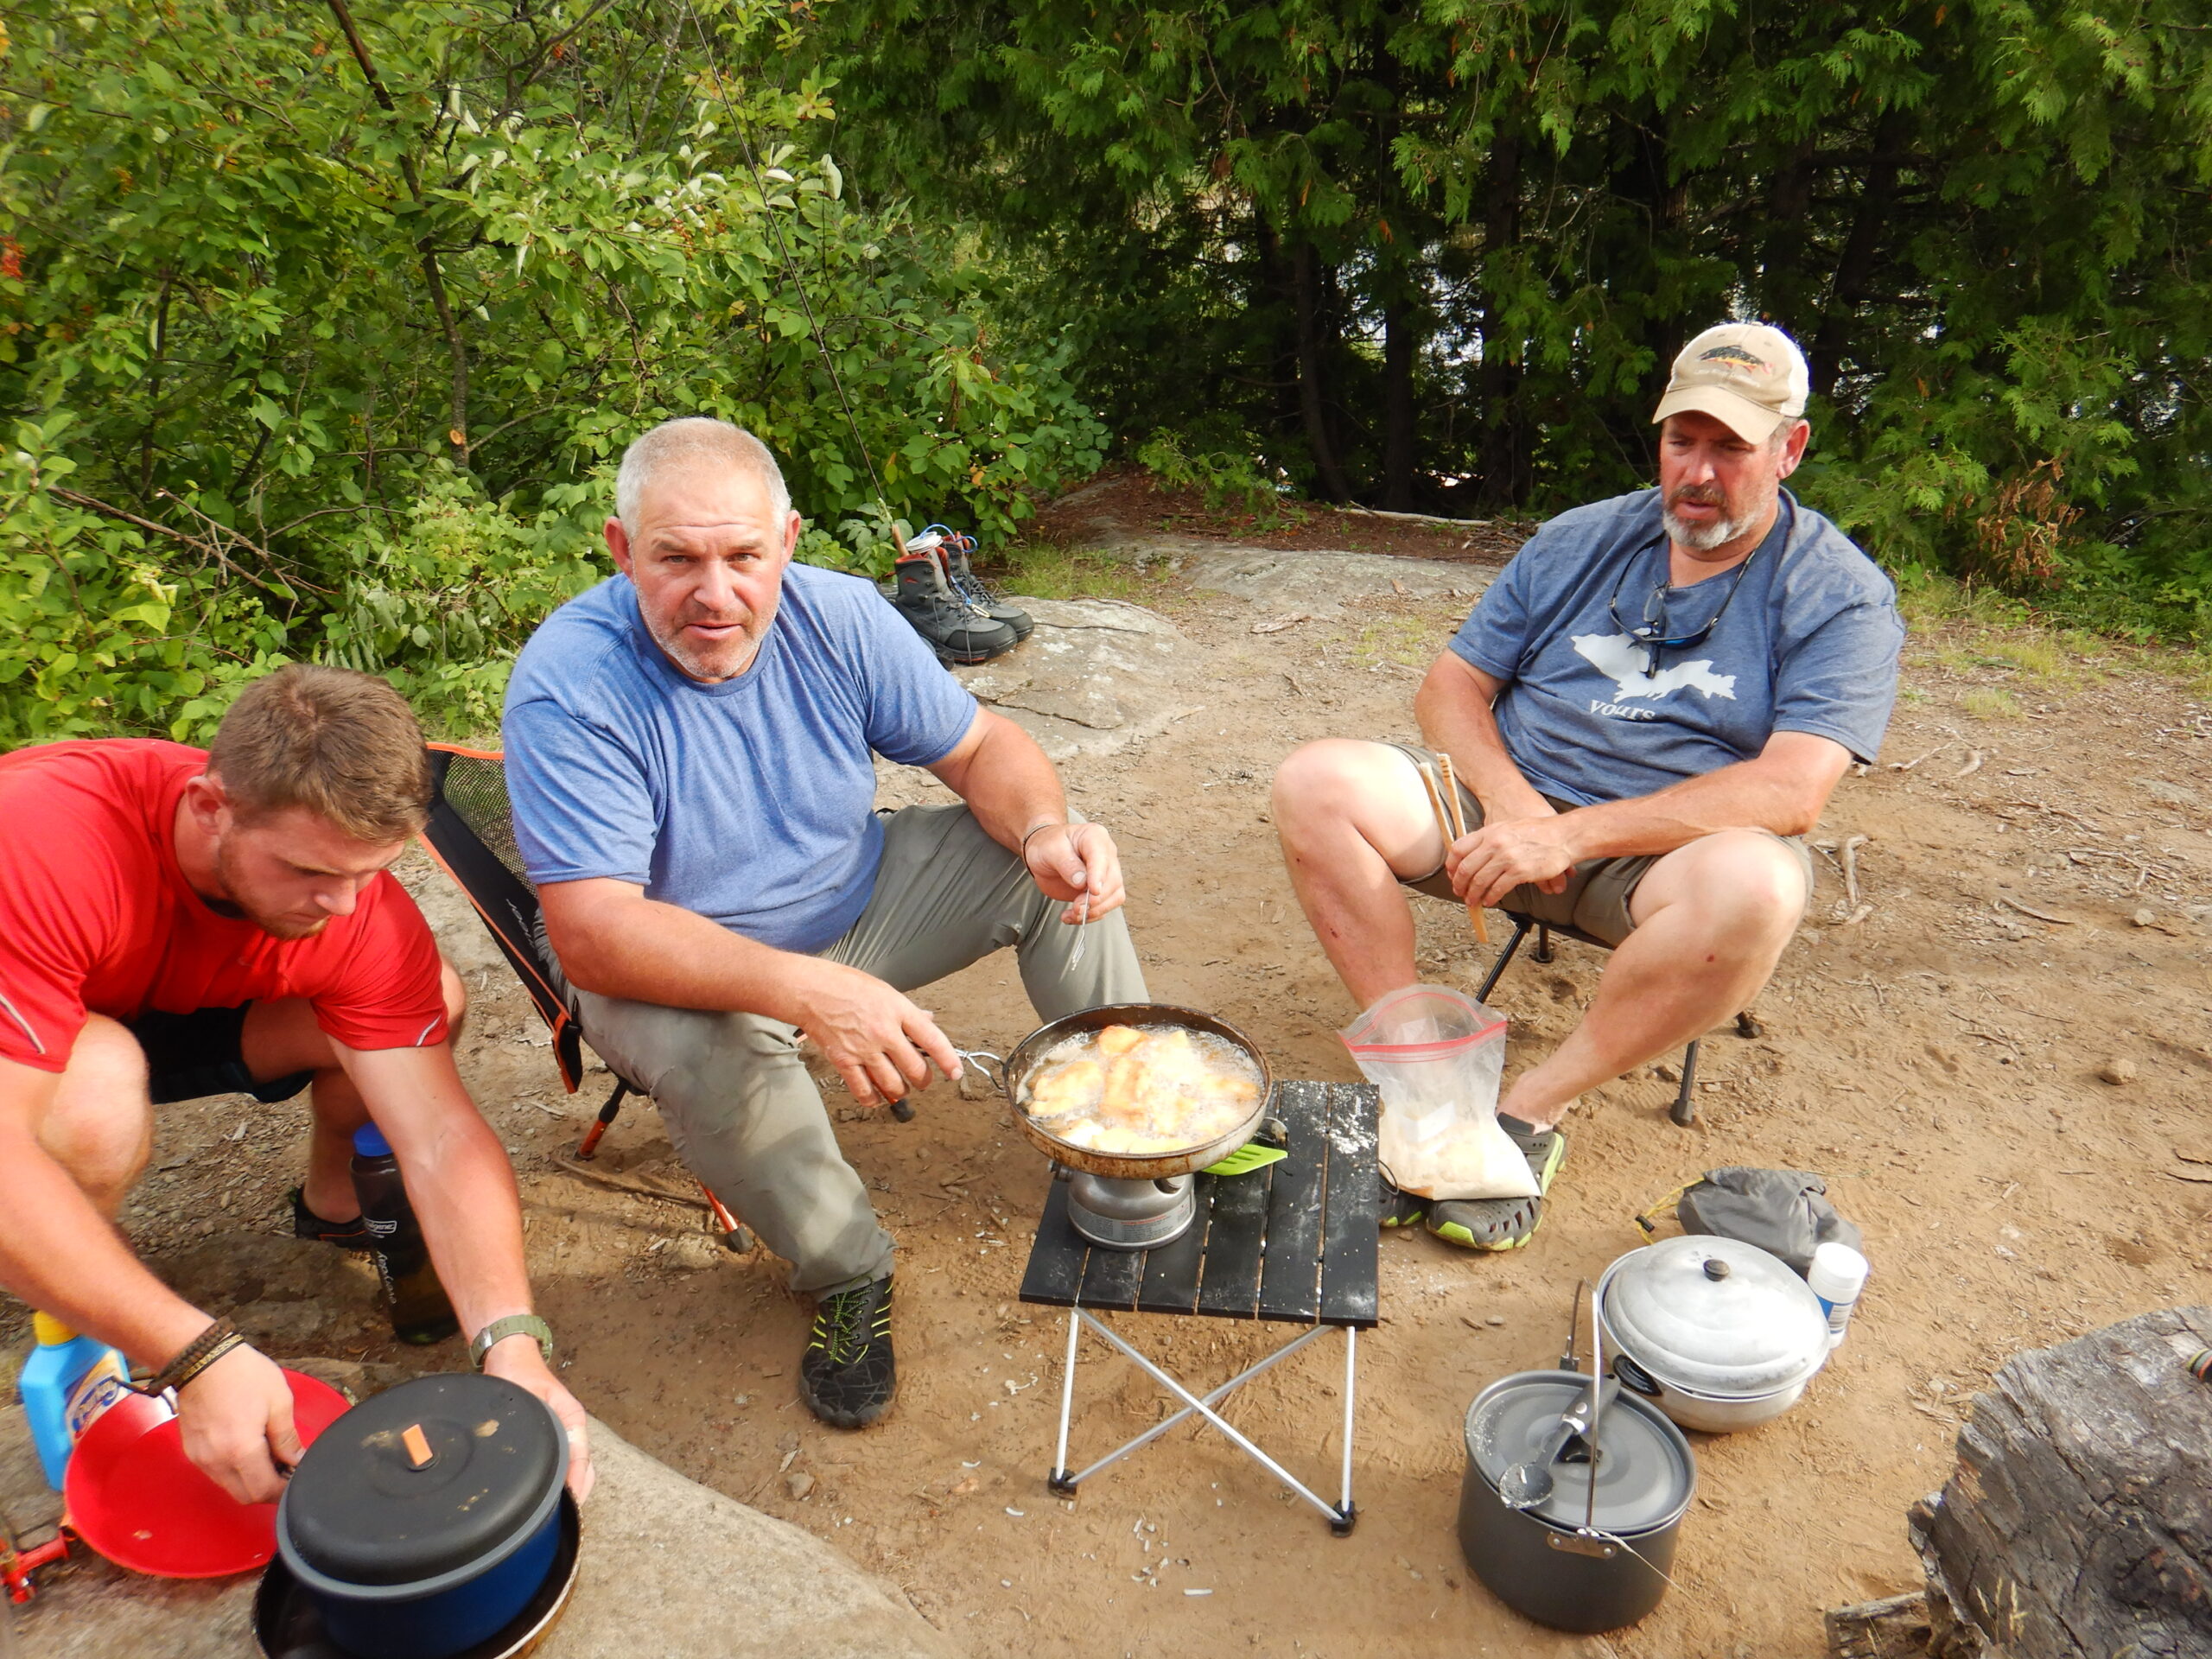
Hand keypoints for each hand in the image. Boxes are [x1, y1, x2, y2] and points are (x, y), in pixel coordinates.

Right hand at [175, 1342, 300, 1504]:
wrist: (202, 1359)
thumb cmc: (242, 1374)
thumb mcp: (279, 1401)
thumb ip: (288, 1438)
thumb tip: (296, 1460)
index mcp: (241, 1450)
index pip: (264, 1491)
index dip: (285, 1489)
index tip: (297, 1476)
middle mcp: (216, 1461)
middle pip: (246, 1496)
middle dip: (269, 1490)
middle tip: (286, 1470)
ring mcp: (201, 1458)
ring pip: (230, 1487)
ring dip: (251, 1481)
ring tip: (270, 1456)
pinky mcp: (193, 1451)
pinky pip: (217, 1474)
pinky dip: (235, 1471)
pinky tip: (249, 1450)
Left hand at [483, 1339, 594, 1501]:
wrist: (511, 1358)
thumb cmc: (520, 1374)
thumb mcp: (529, 1395)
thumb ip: (538, 1420)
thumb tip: (542, 1452)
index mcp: (573, 1419)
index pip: (581, 1459)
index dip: (577, 1484)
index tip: (571, 1504)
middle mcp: (572, 1430)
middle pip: (584, 1469)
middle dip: (577, 1493)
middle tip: (561, 1518)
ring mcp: (564, 1437)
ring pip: (576, 1470)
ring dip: (571, 1490)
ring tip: (557, 1514)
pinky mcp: (552, 1441)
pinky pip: (564, 1467)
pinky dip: (562, 1483)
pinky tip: (549, 1499)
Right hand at [792, 957, 960, 1106]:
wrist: (810, 990)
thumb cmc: (847, 985)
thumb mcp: (885, 990)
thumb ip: (907, 1011)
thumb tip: (928, 1022)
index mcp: (898, 1010)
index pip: (933, 1039)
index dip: (948, 1060)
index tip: (955, 1073)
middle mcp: (885, 1032)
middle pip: (915, 1069)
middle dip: (923, 1080)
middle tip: (922, 1081)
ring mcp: (864, 1049)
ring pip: (893, 1085)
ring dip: (900, 1091)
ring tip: (900, 1088)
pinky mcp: (844, 1062)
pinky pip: (864, 1091)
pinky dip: (873, 1099)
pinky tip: (876, 1097)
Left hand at [1021, 822, 1126, 922]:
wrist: (1042, 851)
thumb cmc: (1047, 844)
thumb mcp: (1051, 849)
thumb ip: (1067, 864)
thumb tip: (1082, 882)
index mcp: (1095, 837)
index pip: (1102, 858)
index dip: (1099, 876)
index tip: (1093, 891)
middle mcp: (1106, 855)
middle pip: (1113, 881)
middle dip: (1097, 899)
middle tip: (1077, 906)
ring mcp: (1105, 873)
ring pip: (1114, 896)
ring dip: (1095, 910)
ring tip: (1073, 913)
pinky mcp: (1100, 890)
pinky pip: (1104, 906)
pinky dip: (1090, 916)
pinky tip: (1072, 916)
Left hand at [1446, 807, 1578, 908]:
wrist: (1563, 835)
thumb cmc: (1537, 832)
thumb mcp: (1507, 828)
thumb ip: (1489, 839)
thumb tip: (1473, 856)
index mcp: (1489, 832)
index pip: (1458, 849)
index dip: (1451, 866)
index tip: (1452, 876)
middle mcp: (1495, 843)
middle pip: (1466, 868)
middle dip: (1460, 885)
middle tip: (1460, 893)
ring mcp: (1507, 857)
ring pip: (1479, 881)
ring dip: (1473, 894)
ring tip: (1473, 901)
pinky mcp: (1520, 871)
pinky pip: (1498, 888)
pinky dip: (1490, 897)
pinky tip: (1489, 901)